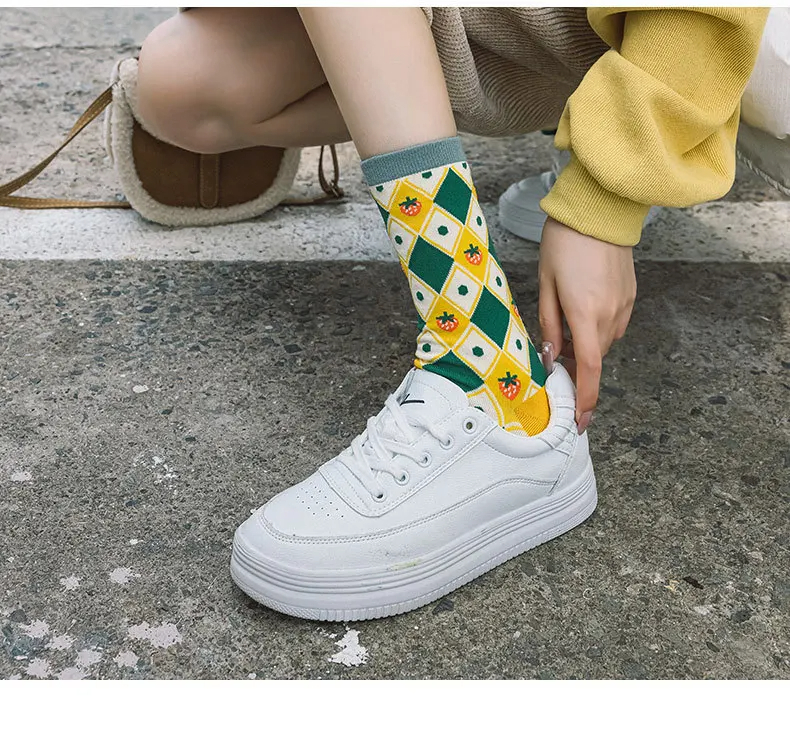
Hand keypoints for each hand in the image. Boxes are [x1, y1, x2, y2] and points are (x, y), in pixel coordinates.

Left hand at [538, 217, 635, 432]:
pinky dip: (598, 331)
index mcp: (586, 314)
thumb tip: (552, 358)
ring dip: (588, 347)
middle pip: (595, 357)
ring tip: (567, 331)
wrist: (598, 209)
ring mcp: (625, 305)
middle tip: (557, 365)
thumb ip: (550, 325)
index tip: (581, 420)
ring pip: (605, 342)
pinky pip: (614, 325)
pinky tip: (583, 314)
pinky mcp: (631, 295)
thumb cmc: (564, 243)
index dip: (586, 398)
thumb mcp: (546, 284)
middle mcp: (611, 314)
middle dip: (578, 369)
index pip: (590, 368)